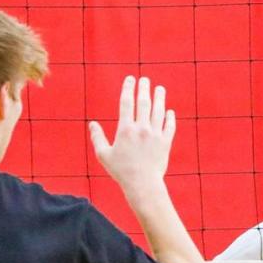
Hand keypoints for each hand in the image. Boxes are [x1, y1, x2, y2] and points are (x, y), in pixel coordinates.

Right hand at [88, 76, 175, 193]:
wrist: (142, 184)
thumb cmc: (121, 171)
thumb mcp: (104, 155)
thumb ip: (97, 138)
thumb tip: (92, 124)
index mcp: (125, 129)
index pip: (127, 102)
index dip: (128, 88)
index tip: (130, 79)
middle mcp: (142, 128)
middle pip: (144, 102)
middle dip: (144, 88)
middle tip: (145, 80)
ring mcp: (155, 135)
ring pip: (159, 111)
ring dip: (160, 98)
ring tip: (160, 89)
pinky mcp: (165, 143)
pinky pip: (170, 126)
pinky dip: (170, 118)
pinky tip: (169, 112)